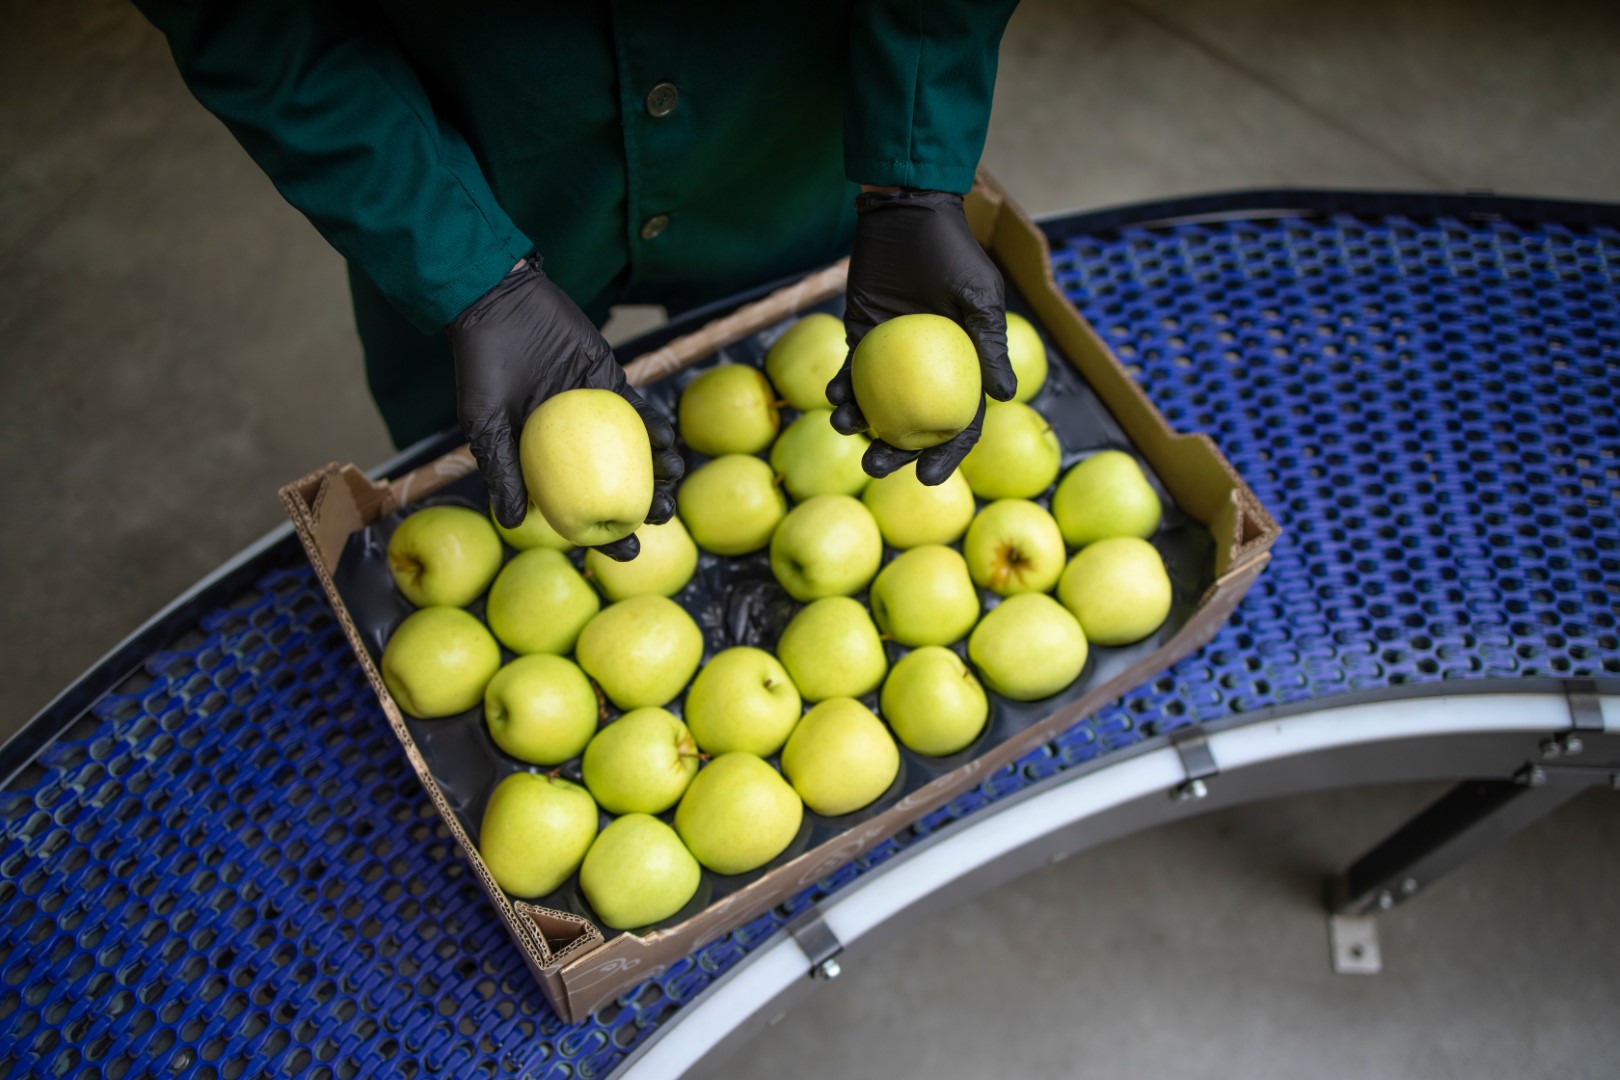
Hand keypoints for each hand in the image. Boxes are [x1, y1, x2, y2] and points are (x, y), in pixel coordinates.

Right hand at [450, 255, 682, 560]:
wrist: (501, 306)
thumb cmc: (483, 367)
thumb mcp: (485, 424)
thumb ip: (501, 471)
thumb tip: (514, 523)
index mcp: (544, 462)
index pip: (580, 510)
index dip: (606, 537)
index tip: (631, 553)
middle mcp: (574, 444)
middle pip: (618, 486)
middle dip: (647, 506)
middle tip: (664, 518)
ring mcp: (596, 415)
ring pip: (637, 452)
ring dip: (660, 470)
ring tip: (674, 483)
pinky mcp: (612, 383)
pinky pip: (639, 412)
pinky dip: (656, 427)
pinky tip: (669, 442)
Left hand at [827, 189, 1015, 484]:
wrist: (907, 214)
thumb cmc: (950, 251)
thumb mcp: (977, 295)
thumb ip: (988, 343)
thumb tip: (1005, 397)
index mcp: (962, 367)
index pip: (959, 423)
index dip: (946, 454)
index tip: (926, 477)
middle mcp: (926, 371)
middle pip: (911, 426)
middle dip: (892, 453)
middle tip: (873, 465)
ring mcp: (890, 358)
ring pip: (874, 406)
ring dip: (858, 424)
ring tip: (846, 428)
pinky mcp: (859, 338)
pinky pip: (848, 374)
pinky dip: (840, 388)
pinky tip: (834, 396)